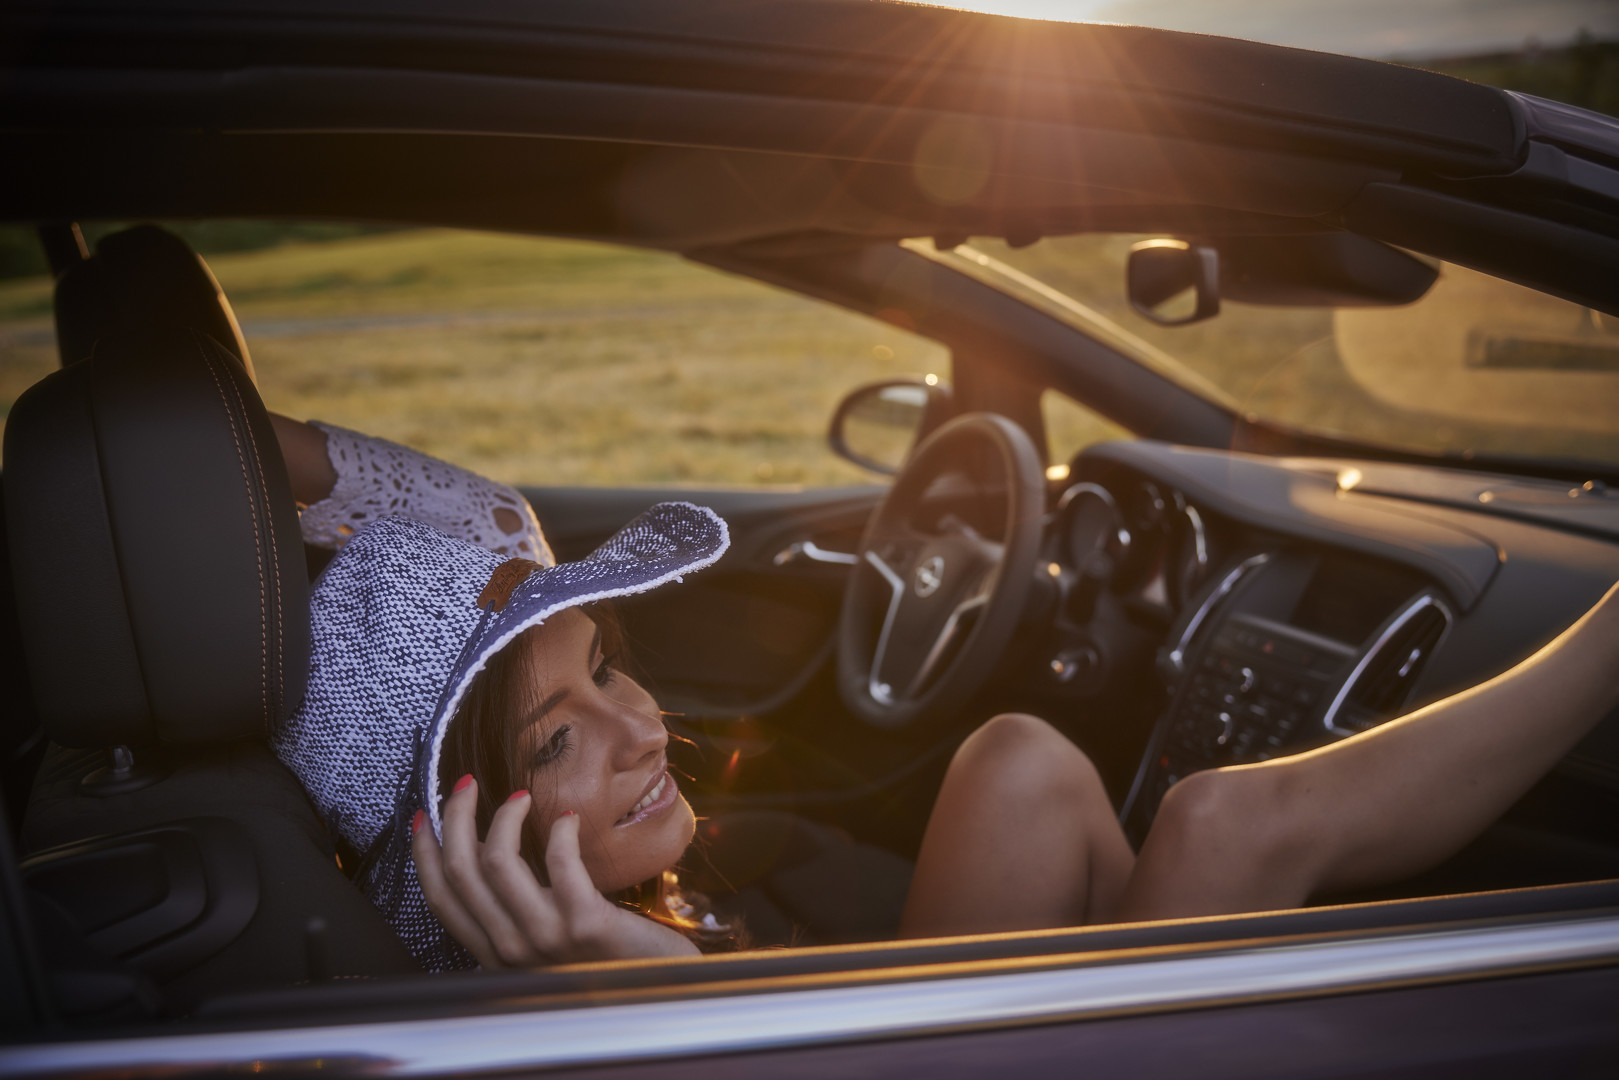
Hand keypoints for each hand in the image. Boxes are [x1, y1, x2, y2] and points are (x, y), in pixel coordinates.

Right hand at [411, 776, 699, 966]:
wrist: (653, 991)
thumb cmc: (600, 962)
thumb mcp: (541, 943)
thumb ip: (510, 912)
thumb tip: (485, 851)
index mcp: (493, 953)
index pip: (441, 897)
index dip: (426, 851)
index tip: (425, 814)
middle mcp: (510, 950)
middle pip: (462, 871)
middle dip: (456, 817)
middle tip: (466, 783)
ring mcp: (545, 937)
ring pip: (496, 862)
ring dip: (504, 817)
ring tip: (521, 796)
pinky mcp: (585, 922)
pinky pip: (558, 862)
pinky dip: (559, 831)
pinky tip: (569, 818)